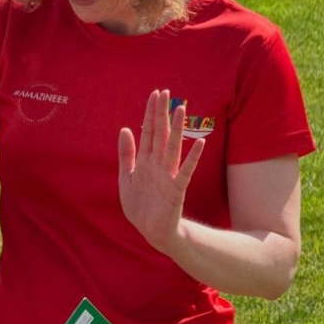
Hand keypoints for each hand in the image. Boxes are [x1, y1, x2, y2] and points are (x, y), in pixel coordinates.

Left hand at [118, 89, 203, 253]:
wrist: (150, 230)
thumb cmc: (140, 205)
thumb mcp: (126, 177)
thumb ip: (126, 154)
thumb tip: (125, 129)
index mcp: (144, 161)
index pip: (148, 131)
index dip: (151, 113)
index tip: (155, 94)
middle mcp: (158, 164)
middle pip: (160, 134)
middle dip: (162, 114)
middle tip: (166, 93)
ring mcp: (168, 175)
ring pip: (172, 147)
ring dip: (177, 129)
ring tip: (180, 110)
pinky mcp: (176, 189)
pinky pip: (185, 171)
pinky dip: (192, 158)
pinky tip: (199, 143)